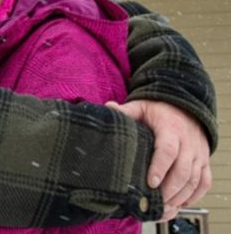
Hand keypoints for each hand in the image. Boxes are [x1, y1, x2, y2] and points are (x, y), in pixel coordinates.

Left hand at [106, 100, 211, 220]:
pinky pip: (204, 182)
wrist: (186, 107)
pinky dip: (195, 195)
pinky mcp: (204, 161)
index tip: (151, 182)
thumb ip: (126, 111)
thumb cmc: (160, 110)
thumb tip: (108, 108)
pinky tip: (180, 204)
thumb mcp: (142, 106)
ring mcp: (198, 153)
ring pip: (195, 179)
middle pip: (183, 169)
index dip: (160, 167)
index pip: (168, 150)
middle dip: (170, 188)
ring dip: (181, 195)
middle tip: (155, 201)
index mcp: (170, 128)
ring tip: (164, 206)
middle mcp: (188, 142)